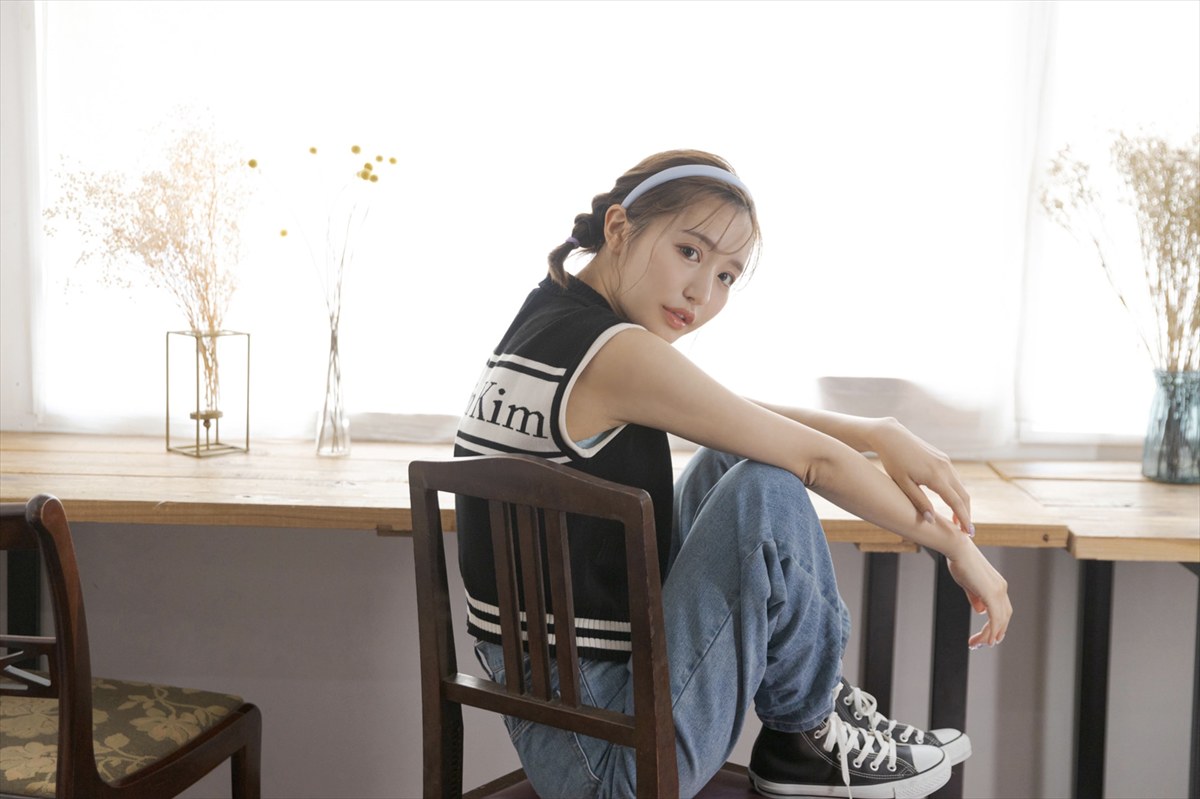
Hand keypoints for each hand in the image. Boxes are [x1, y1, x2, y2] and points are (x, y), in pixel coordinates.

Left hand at [869, 418, 972, 535]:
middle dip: (966, 514)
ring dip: (962, 504)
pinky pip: (955, 478)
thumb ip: (919, 502)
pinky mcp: (943, 458)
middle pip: (963, 496)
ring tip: (957, 521)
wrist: (891, 437)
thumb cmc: (893, 461)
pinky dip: (957, 493)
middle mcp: (945, 468)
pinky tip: (952, 501)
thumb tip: (931, 520)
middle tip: (966, 532)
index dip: (963, 519)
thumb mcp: (903, 484)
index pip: (956, 502)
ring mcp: (946, 462)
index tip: (968, 533)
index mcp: (936, 477)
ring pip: (961, 487)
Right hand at [944, 535, 1011, 647]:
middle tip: (983, 643)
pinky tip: (987, 640)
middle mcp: (1002, 588)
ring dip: (990, 635)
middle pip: (1004, 617)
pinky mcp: (991, 594)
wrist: (957, 548)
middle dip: (995, 632)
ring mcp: (998, 591)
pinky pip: (995, 619)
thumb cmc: (959, 561)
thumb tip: (980, 611)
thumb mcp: (968, 583)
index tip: (987, 635)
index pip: (1001, 610)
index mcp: (997, 585)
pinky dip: (992, 631)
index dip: (996, 625)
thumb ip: (975, 597)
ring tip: (978, 644)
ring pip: (1000, 621)